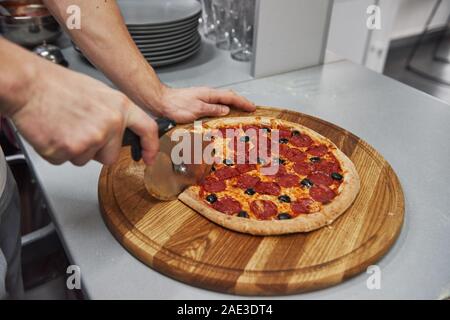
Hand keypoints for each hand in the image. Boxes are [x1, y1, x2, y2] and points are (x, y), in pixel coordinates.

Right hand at [9, 64, 158, 165]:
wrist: (28, 85)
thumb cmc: (57, 86)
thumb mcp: (98, 93)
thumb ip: (114, 113)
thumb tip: (121, 131)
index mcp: (120, 106)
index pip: (147, 129)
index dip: (151, 147)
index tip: (150, 157)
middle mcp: (110, 124)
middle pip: (111, 156)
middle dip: (97, 150)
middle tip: (79, 130)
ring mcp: (91, 139)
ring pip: (86, 159)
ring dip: (75, 149)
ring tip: (64, 126)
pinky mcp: (69, 150)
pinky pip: (67, 161)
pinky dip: (58, 151)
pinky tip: (54, 132)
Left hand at [154, 86, 255, 123]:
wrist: (161, 103)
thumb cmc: (176, 106)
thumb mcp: (197, 109)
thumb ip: (212, 109)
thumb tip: (226, 110)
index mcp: (209, 94)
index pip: (231, 97)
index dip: (243, 102)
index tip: (253, 107)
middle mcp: (207, 95)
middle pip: (228, 97)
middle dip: (241, 103)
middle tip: (250, 109)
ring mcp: (202, 99)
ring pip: (222, 101)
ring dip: (233, 106)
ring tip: (240, 113)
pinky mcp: (198, 104)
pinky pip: (215, 106)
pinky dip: (223, 109)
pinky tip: (223, 115)